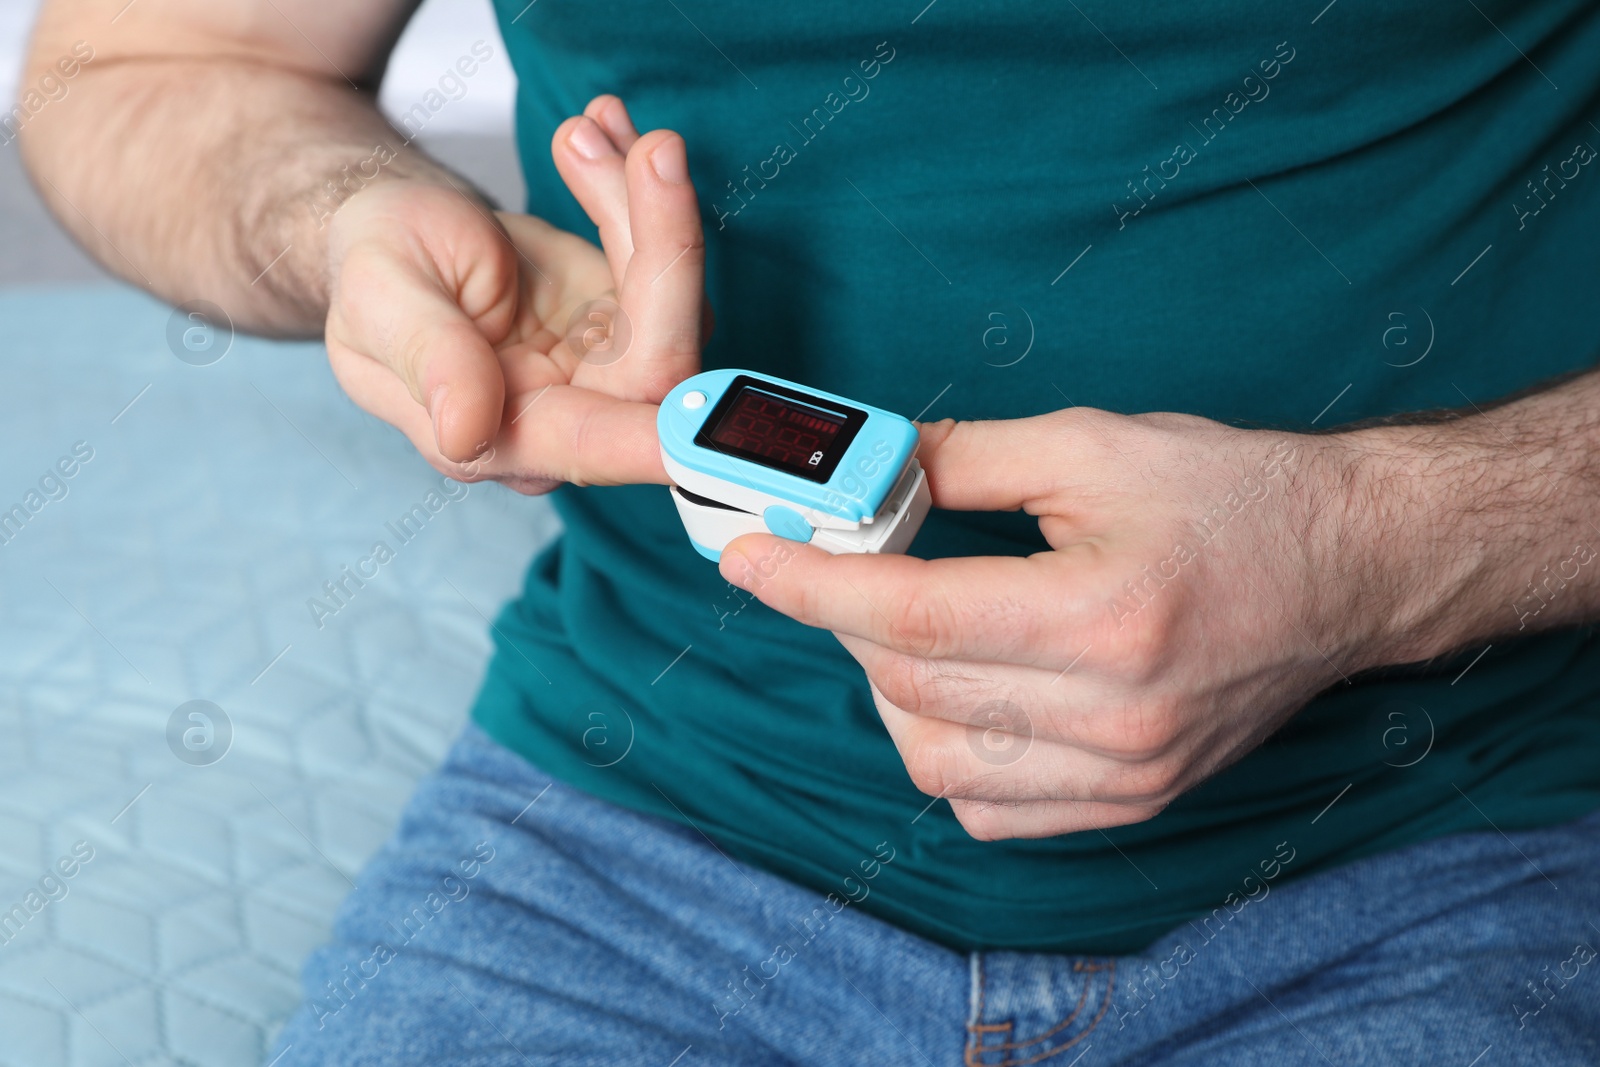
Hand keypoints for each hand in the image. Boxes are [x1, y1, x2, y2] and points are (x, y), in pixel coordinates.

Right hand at [323, 95, 707, 490]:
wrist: (392, 232)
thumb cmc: (376, 273)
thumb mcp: (380, 298)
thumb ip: (427, 359)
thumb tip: (465, 432)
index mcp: (503, 438)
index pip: (596, 446)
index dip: (658, 440)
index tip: (712, 419)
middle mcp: (572, 414)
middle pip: (660, 356)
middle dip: (663, 246)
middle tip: (653, 150)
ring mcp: (611, 365)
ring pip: (671, 296)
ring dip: (642, 199)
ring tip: (591, 124)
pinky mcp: (632, 315)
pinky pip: (664, 258)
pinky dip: (644, 187)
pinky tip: (611, 128)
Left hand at [718, 409, 1373, 839]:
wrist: (1351, 568)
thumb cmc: (1235, 495)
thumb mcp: (1095, 445)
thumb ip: (964, 460)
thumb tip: (861, 470)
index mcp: (1106, 614)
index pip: (910, 615)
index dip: (810, 583)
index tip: (747, 555)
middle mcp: (1116, 713)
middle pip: (911, 685)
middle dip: (843, 618)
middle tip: (833, 560)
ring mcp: (1126, 771)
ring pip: (936, 762)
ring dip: (887, 689)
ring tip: (901, 623)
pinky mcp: (1133, 799)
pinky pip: (990, 809)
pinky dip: (946, 754)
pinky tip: (958, 691)